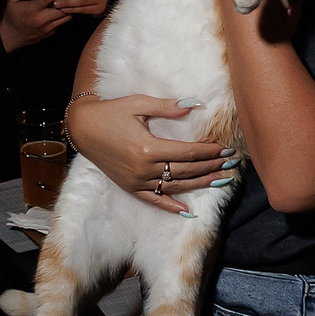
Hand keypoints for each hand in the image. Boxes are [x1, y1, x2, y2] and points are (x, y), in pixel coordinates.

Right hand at [0, 0, 73, 53]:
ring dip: (70, 9)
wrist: (10, 38)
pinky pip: (60, 24)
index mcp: (33, 10)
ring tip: (71, 1)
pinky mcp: (49, 34)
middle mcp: (42, 20)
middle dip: (70, 0)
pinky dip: (63, 17)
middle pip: (63, 9)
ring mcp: (47, 28)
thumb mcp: (12, 1)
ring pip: (66, 18)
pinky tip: (62, 11)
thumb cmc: (11, 18)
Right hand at [65, 93, 236, 214]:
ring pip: (175, 187)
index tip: (226, 149)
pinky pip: (154, 200)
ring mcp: (137, 181)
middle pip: (186, 170)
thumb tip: (194, 105)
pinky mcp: (130, 187)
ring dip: (199, 184)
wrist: (83, 128)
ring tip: (220, 181)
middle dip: (211, 167)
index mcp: (148, 148)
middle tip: (231, 164)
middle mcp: (144, 168)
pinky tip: (187, 211)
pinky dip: (171, 207)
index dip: (210, 152)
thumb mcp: (139, 104)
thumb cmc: (111, 112)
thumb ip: (167, 107)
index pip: (188, 153)